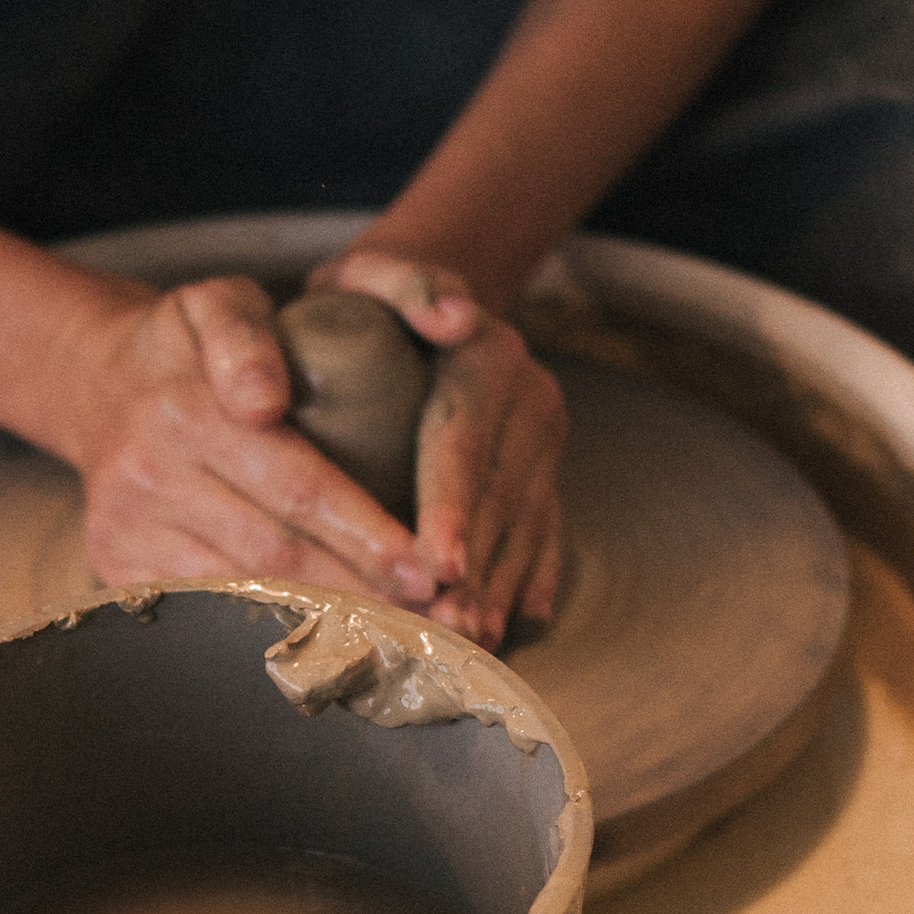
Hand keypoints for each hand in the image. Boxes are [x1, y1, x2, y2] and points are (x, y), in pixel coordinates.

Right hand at [56, 273, 443, 602]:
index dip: (365, 532)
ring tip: (387, 632)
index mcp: (183, 409)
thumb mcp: (220, 303)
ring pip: (240, 589)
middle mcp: (147, 475)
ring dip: (319, 619)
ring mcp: (124, 527)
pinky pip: (200, 607)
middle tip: (425, 617)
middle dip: (356, 588)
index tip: (425, 567)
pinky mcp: (113, 563)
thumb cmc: (190, 342)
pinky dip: (262, 625)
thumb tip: (263, 400)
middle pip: (273, 552)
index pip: (295, 484)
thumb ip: (247, 335)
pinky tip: (318, 634)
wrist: (98, 381)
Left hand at [314, 246, 564, 646]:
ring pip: (525, 525)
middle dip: (475, 566)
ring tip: (472, 640)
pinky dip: (529, 582)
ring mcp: (543, 445)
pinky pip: (544, 534)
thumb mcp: (372, 274)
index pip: (465, 440)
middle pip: (499, 496)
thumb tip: (457, 317)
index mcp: (489, 358)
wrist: (420, 306)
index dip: (451, 504)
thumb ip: (405, 283)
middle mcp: (530, 402)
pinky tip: (515, 626)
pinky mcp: (544, 475)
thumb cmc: (369, 301)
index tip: (435, 560)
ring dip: (501, 587)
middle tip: (447, 625)